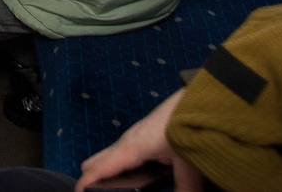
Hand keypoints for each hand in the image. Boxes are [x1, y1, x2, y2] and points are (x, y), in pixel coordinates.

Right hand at [74, 90, 203, 191]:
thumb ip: (183, 186)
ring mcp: (133, 137)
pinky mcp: (142, 135)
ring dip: (106, 172)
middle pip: (96, 161)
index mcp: (131, 148)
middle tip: (95, 191)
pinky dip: (119, 166)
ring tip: (114, 186)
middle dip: (92, 177)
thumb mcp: (187, 162)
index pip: (99, 168)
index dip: (86, 183)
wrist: (195, 99)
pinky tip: (137, 175)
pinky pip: (121, 153)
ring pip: (108, 156)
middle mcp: (126, 142)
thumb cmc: (186, 123)